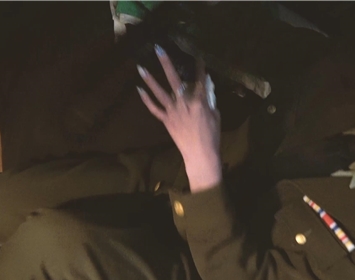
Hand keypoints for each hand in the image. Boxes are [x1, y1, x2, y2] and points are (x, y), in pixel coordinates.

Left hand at [137, 45, 222, 191]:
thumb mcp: (215, 114)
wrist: (200, 154)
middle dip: (166, 63)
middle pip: (174, 79)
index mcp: (199, 101)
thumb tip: (206, 84)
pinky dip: (146, 99)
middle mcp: (184, 103)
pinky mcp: (166, 120)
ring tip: (140, 67)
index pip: (199, 79)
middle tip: (158, 49)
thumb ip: (209, 98)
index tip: (197, 55)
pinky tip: (139, 89)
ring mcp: (173, 112)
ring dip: (149, 79)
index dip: (198, 66)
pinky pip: (154, 109)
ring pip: (159, 92)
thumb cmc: (212, 135)